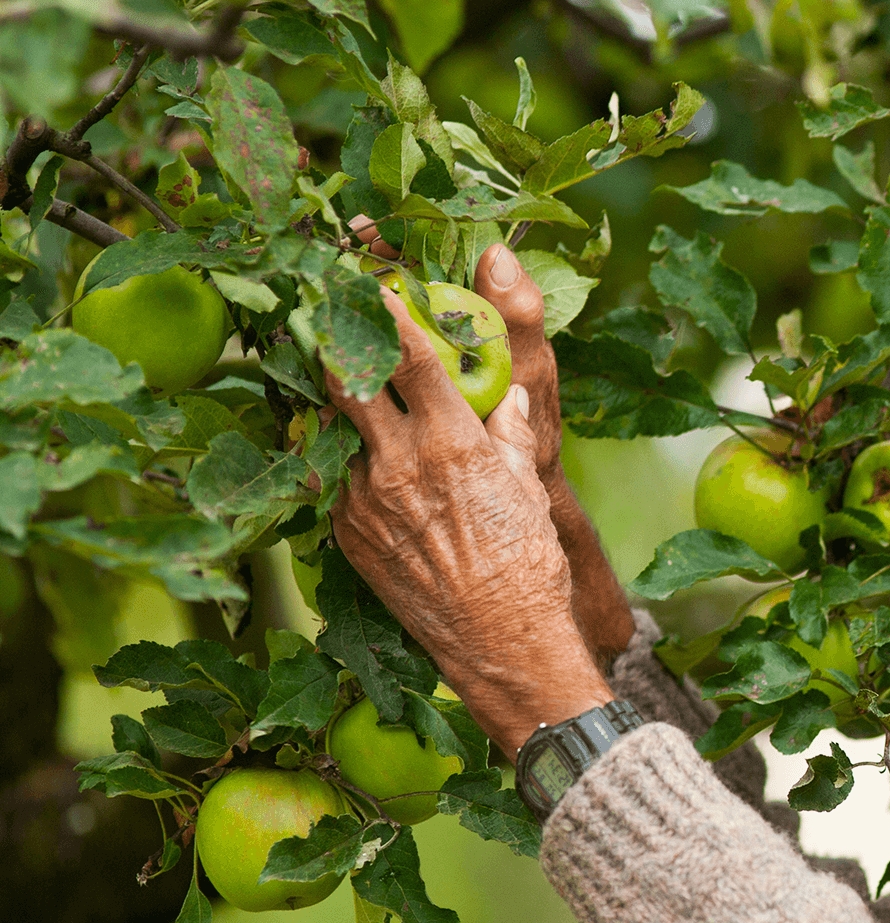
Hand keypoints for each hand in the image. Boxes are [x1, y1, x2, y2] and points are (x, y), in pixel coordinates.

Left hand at [347, 219, 635, 663]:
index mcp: (451, 444)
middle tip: (324, 306)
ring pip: (333, 428)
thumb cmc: (528, 566)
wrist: (502, 644)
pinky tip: (352, 446)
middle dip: (334, 339)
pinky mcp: (348, 535)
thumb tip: (510, 397)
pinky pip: (334, 479)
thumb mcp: (531, 489)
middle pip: (347, 381)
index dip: (386, 310)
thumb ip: (514, 435)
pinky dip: (342, 455)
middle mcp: (398, 467)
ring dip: (333, 395)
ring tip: (329, 366)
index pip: (409, 357)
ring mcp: (365, 502)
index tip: (371, 277)